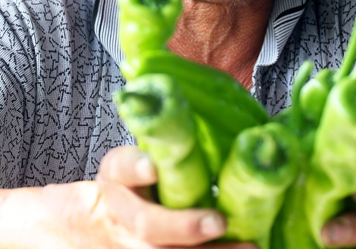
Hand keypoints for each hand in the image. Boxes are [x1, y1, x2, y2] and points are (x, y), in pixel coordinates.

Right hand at [90, 145, 256, 247]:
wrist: (108, 221)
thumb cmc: (140, 180)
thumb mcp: (143, 157)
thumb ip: (168, 145)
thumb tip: (213, 120)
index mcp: (118, 176)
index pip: (121, 167)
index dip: (135, 168)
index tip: (153, 167)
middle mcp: (121, 212)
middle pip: (147, 224)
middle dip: (183, 226)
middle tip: (219, 221)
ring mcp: (131, 243)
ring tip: (248, 246)